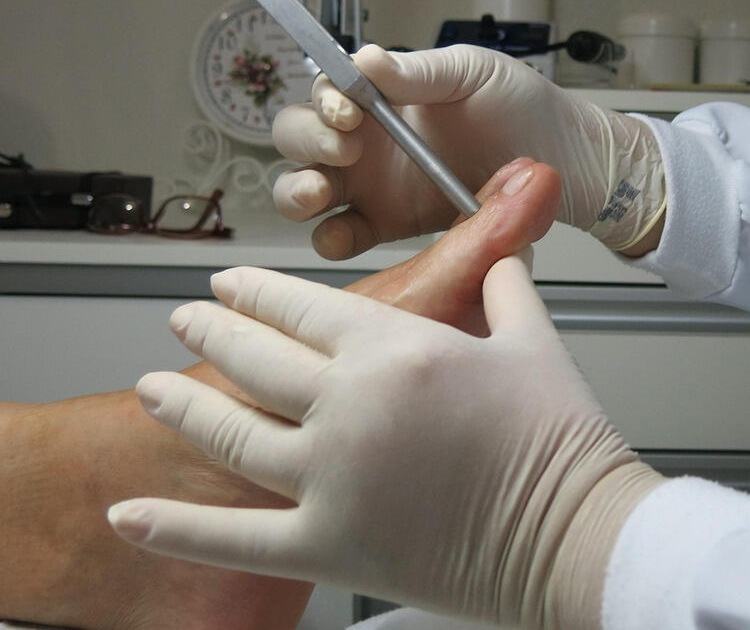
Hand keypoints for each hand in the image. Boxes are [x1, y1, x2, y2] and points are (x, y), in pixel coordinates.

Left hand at [106, 260, 662, 628]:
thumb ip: (503, 286)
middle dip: (211, 333)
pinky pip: (233, 538)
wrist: (572, 533)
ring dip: (181, 408)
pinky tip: (132, 517)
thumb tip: (504, 250)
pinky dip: (175, 528)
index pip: (302, 305)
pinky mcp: (328, 545)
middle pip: (254, 358)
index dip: (255, 291)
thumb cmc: (559, 441)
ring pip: (230, 432)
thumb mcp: (534, 341)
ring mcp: (332, 477)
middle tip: (186, 320)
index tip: (231, 284)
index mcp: (399, 348)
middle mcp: (353, 405)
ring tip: (152, 389)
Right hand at [271, 44, 665, 257]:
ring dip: (298, 190)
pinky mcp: (387, 227)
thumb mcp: (474, 73)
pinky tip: (344, 233)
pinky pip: (340, 237)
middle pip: (298, 139)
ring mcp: (372, 186)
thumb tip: (365, 59)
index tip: (347, 110)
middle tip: (343, 150)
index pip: (325, 92)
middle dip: (305, 142)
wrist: (562, 161)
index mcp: (382, 96)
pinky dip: (328, 238)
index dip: (323, 101)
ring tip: (323, 191)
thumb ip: (419, 72)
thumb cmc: (523, 107)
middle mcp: (367, 140)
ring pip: (303, 189)